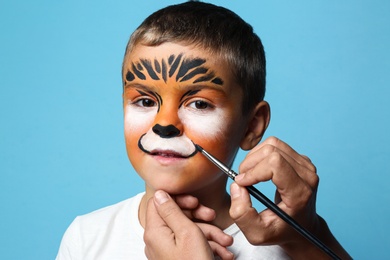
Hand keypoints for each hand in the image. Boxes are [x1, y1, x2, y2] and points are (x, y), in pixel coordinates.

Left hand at [144, 190, 233, 259]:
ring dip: (210, 234)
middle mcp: (158, 240)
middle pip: (177, 216)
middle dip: (200, 217)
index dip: (178, 199)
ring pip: (188, 231)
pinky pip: (191, 245)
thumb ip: (172, 210)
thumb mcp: (187, 232)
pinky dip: (208, 246)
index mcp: (155, 231)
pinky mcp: (178, 258)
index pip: (159, 203)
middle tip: (212, 216)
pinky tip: (223, 253)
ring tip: (226, 243)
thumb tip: (160, 193)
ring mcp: (168, 250)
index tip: (194, 202)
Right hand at [230, 137, 350, 258]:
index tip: (241, 183)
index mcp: (300, 193)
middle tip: (242, 180)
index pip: (275, 164)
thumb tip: (237, 186)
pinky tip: (258, 170)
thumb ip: (242, 214)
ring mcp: (306, 166)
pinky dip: (261, 154)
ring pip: (272, 144)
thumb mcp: (257, 234)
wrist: (302, 227)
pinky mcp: (301, 159)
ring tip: (249, 174)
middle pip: (272, 151)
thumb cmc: (281, 231)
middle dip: (250, 163)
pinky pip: (276, 145)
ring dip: (254, 157)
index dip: (253, 171)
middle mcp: (307, 176)